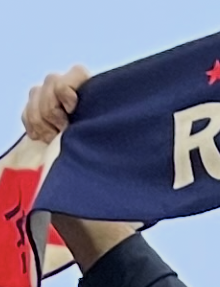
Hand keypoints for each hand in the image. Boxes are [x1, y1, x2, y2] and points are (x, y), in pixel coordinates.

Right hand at [23, 61, 143, 269]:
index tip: (73, 105)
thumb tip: (126, 124)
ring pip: (36, 94)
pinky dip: (30, 124)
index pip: (77, 74)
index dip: (69, 84)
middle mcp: (79, 103)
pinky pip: (27, 112)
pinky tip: (42, 141)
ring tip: (53, 139)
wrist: (97, 212)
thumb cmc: (119, 187)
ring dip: (39, 116)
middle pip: (51, 82)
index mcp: (102, 103)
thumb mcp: (126, 161)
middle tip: (61, 132)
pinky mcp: (44, 126)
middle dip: (50, 106)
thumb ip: (119, 138)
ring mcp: (59, 113)